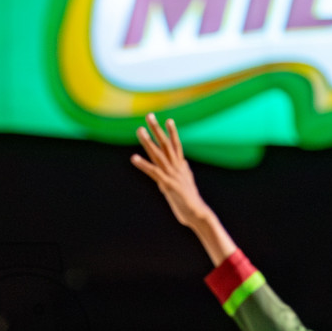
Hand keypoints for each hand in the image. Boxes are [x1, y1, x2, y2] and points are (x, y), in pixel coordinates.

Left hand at [130, 113, 236, 264]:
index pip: (176, 146)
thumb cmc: (191, 202)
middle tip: (149, 116)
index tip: (168, 120)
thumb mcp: (187, 183)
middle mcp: (177, 168)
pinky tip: (133, 158)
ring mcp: (172, 175)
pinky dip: (143, 164)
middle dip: (157, 129)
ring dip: (147, 141)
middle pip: (166, 144)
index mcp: (181, 167)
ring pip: (158, 154)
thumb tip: (184, 163)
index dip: (172, 132)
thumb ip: (184, 172)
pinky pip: (153, 172)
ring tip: (139, 130)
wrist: (198, 214)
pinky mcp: (167, 184)